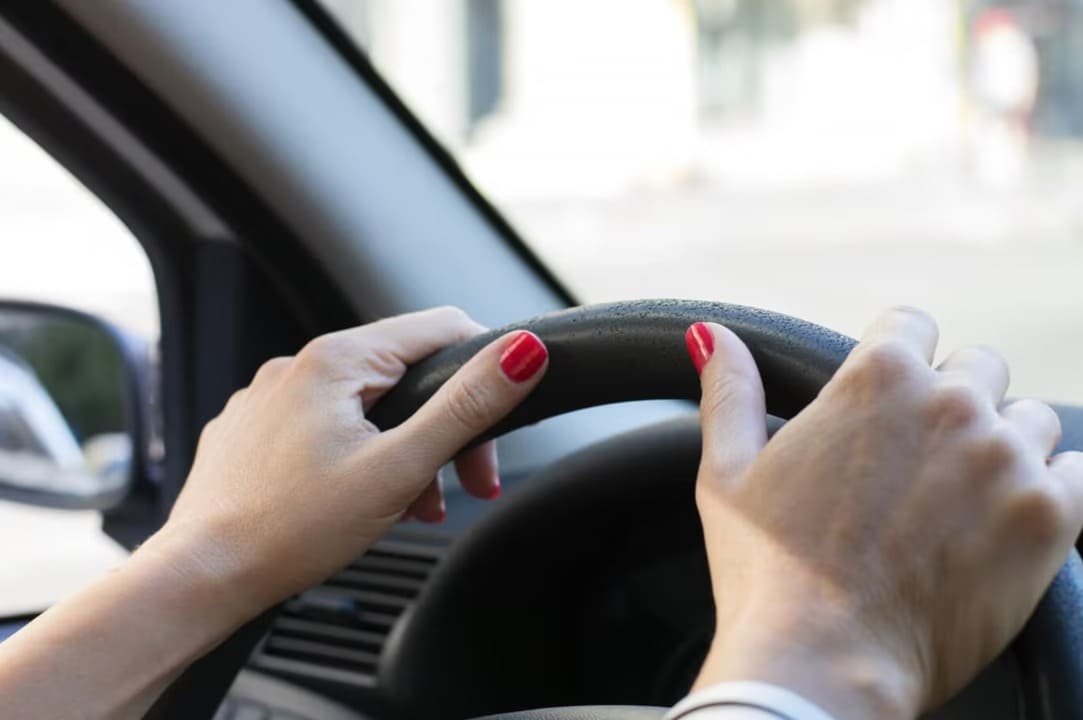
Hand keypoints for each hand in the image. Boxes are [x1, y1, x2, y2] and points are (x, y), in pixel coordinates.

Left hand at [155, 306, 547, 617]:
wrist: (201, 579)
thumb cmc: (292, 529)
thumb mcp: (399, 467)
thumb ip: (466, 407)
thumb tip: (522, 352)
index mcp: (337, 359)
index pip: (440, 329)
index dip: (485, 372)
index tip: (500, 427)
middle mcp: (297, 366)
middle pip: (405, 376)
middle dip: (445, 429)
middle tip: (468, 486)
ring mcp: (269, 399)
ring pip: (365, 407)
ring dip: (404, 451)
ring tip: (413, 508)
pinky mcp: (253, 433)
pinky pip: (323, 428)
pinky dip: (358, 457)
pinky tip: (359, 502)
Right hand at [685, 308, 1082, 718]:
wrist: (823, 661)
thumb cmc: (768, 569)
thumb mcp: (729, 471)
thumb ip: (731, 391)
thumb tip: (714, 336)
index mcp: (876, 377)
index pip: (911, 324)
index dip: (895, 360)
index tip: (885, 403)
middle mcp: (951, 403)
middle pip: (978, 368)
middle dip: (951, 402)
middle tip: (917, 463)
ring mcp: (1006, 458)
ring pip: (1029, 419)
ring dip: (1002, 445)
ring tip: (959, 501)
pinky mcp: (1050, 518)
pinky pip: (1075, 472)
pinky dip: (1049, 489)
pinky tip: (1004, 521)